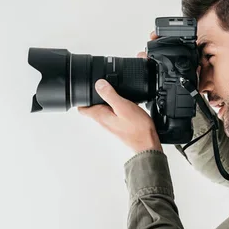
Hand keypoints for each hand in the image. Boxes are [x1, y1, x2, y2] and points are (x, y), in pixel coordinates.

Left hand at [78, 31, 163, 153]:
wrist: (147, 144)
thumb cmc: (137, 128)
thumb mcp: (123, 106)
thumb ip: (110, 95)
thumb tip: (98, 84)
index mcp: (100, 116)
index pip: (82, 108)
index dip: (81, 98)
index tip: (85, 89)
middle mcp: (104, 121)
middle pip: (93, 107)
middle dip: (95, 96)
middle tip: (103, 86)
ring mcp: (111, 124)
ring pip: (104, 110)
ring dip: (107, 101)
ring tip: (115, 92)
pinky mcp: (120, 125)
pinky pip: (114, 113)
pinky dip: (116, 106)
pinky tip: (125, 103)